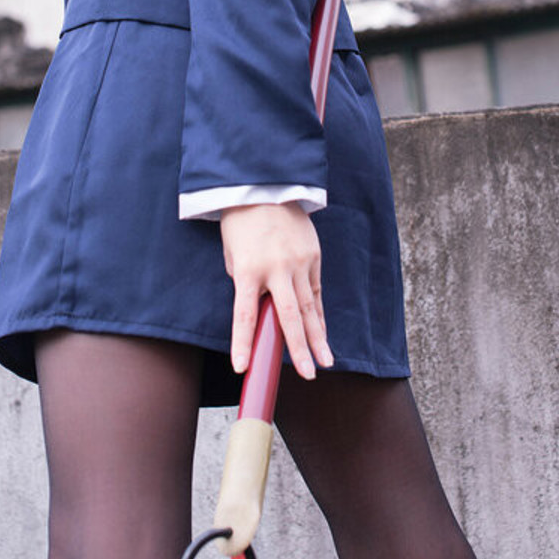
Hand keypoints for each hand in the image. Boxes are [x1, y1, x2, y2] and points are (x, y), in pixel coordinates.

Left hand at [219, 201, 333, 380]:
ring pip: (309, 307)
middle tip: (308, 374)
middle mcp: (276, 269)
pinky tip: (322, 333)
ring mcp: (298, 262)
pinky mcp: (312, 256)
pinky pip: (315, 291)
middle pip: (288, 316)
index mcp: (248, 269)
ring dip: (317, 337)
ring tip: (325, 362)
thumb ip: (245, 282)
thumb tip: (260, 307)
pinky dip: (318, 314)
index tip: (243, 368)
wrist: (264, 185)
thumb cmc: (241, 222)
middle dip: (298, 348)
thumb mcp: (233, 254)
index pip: (243, 315)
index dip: (243, 343)